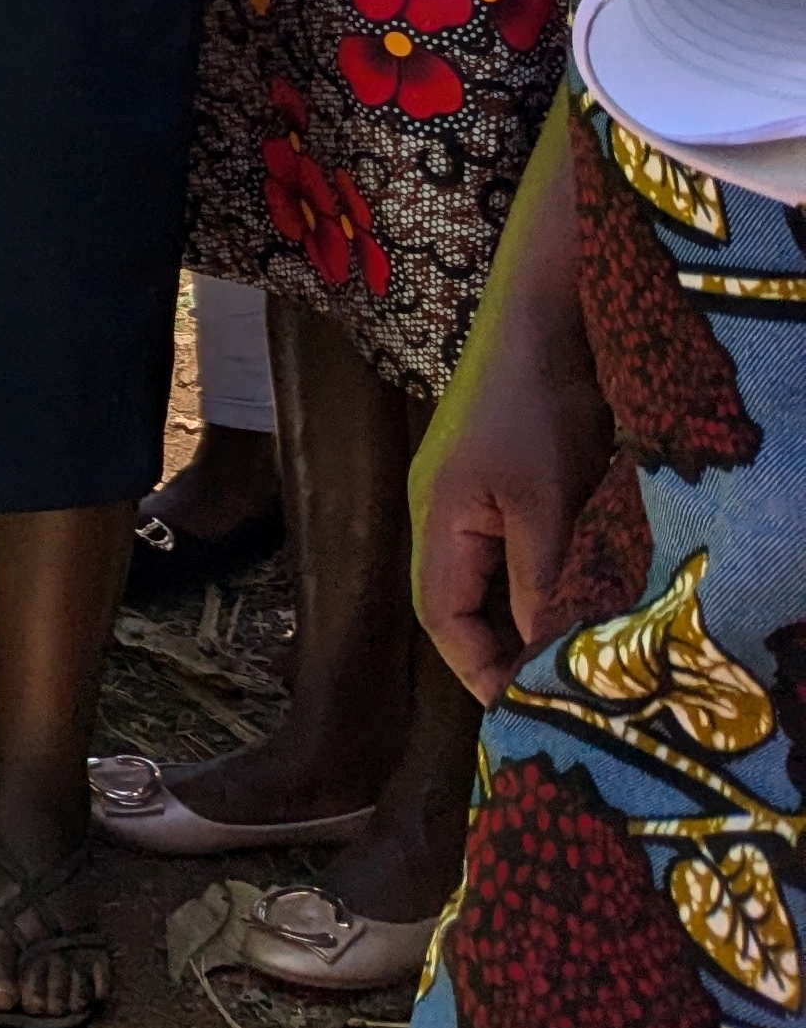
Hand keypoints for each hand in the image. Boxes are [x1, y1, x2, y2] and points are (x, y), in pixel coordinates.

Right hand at [412, 102, 613, 703]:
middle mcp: (446, 513)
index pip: (442, 620)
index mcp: (437, 522)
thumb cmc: (533, 407)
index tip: (533, 711)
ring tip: (582, 657)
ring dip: (531, 619)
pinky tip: (590, 594)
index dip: (481, 670)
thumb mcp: (543, 502)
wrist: (547, 317)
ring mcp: (475, 493)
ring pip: (494, 579)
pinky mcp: (509, 477)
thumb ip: (538, 579)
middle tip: (565, 695)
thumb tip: (541, 654)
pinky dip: (548, 582)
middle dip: (505, 653)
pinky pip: (519, 549)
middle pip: (462, 605)